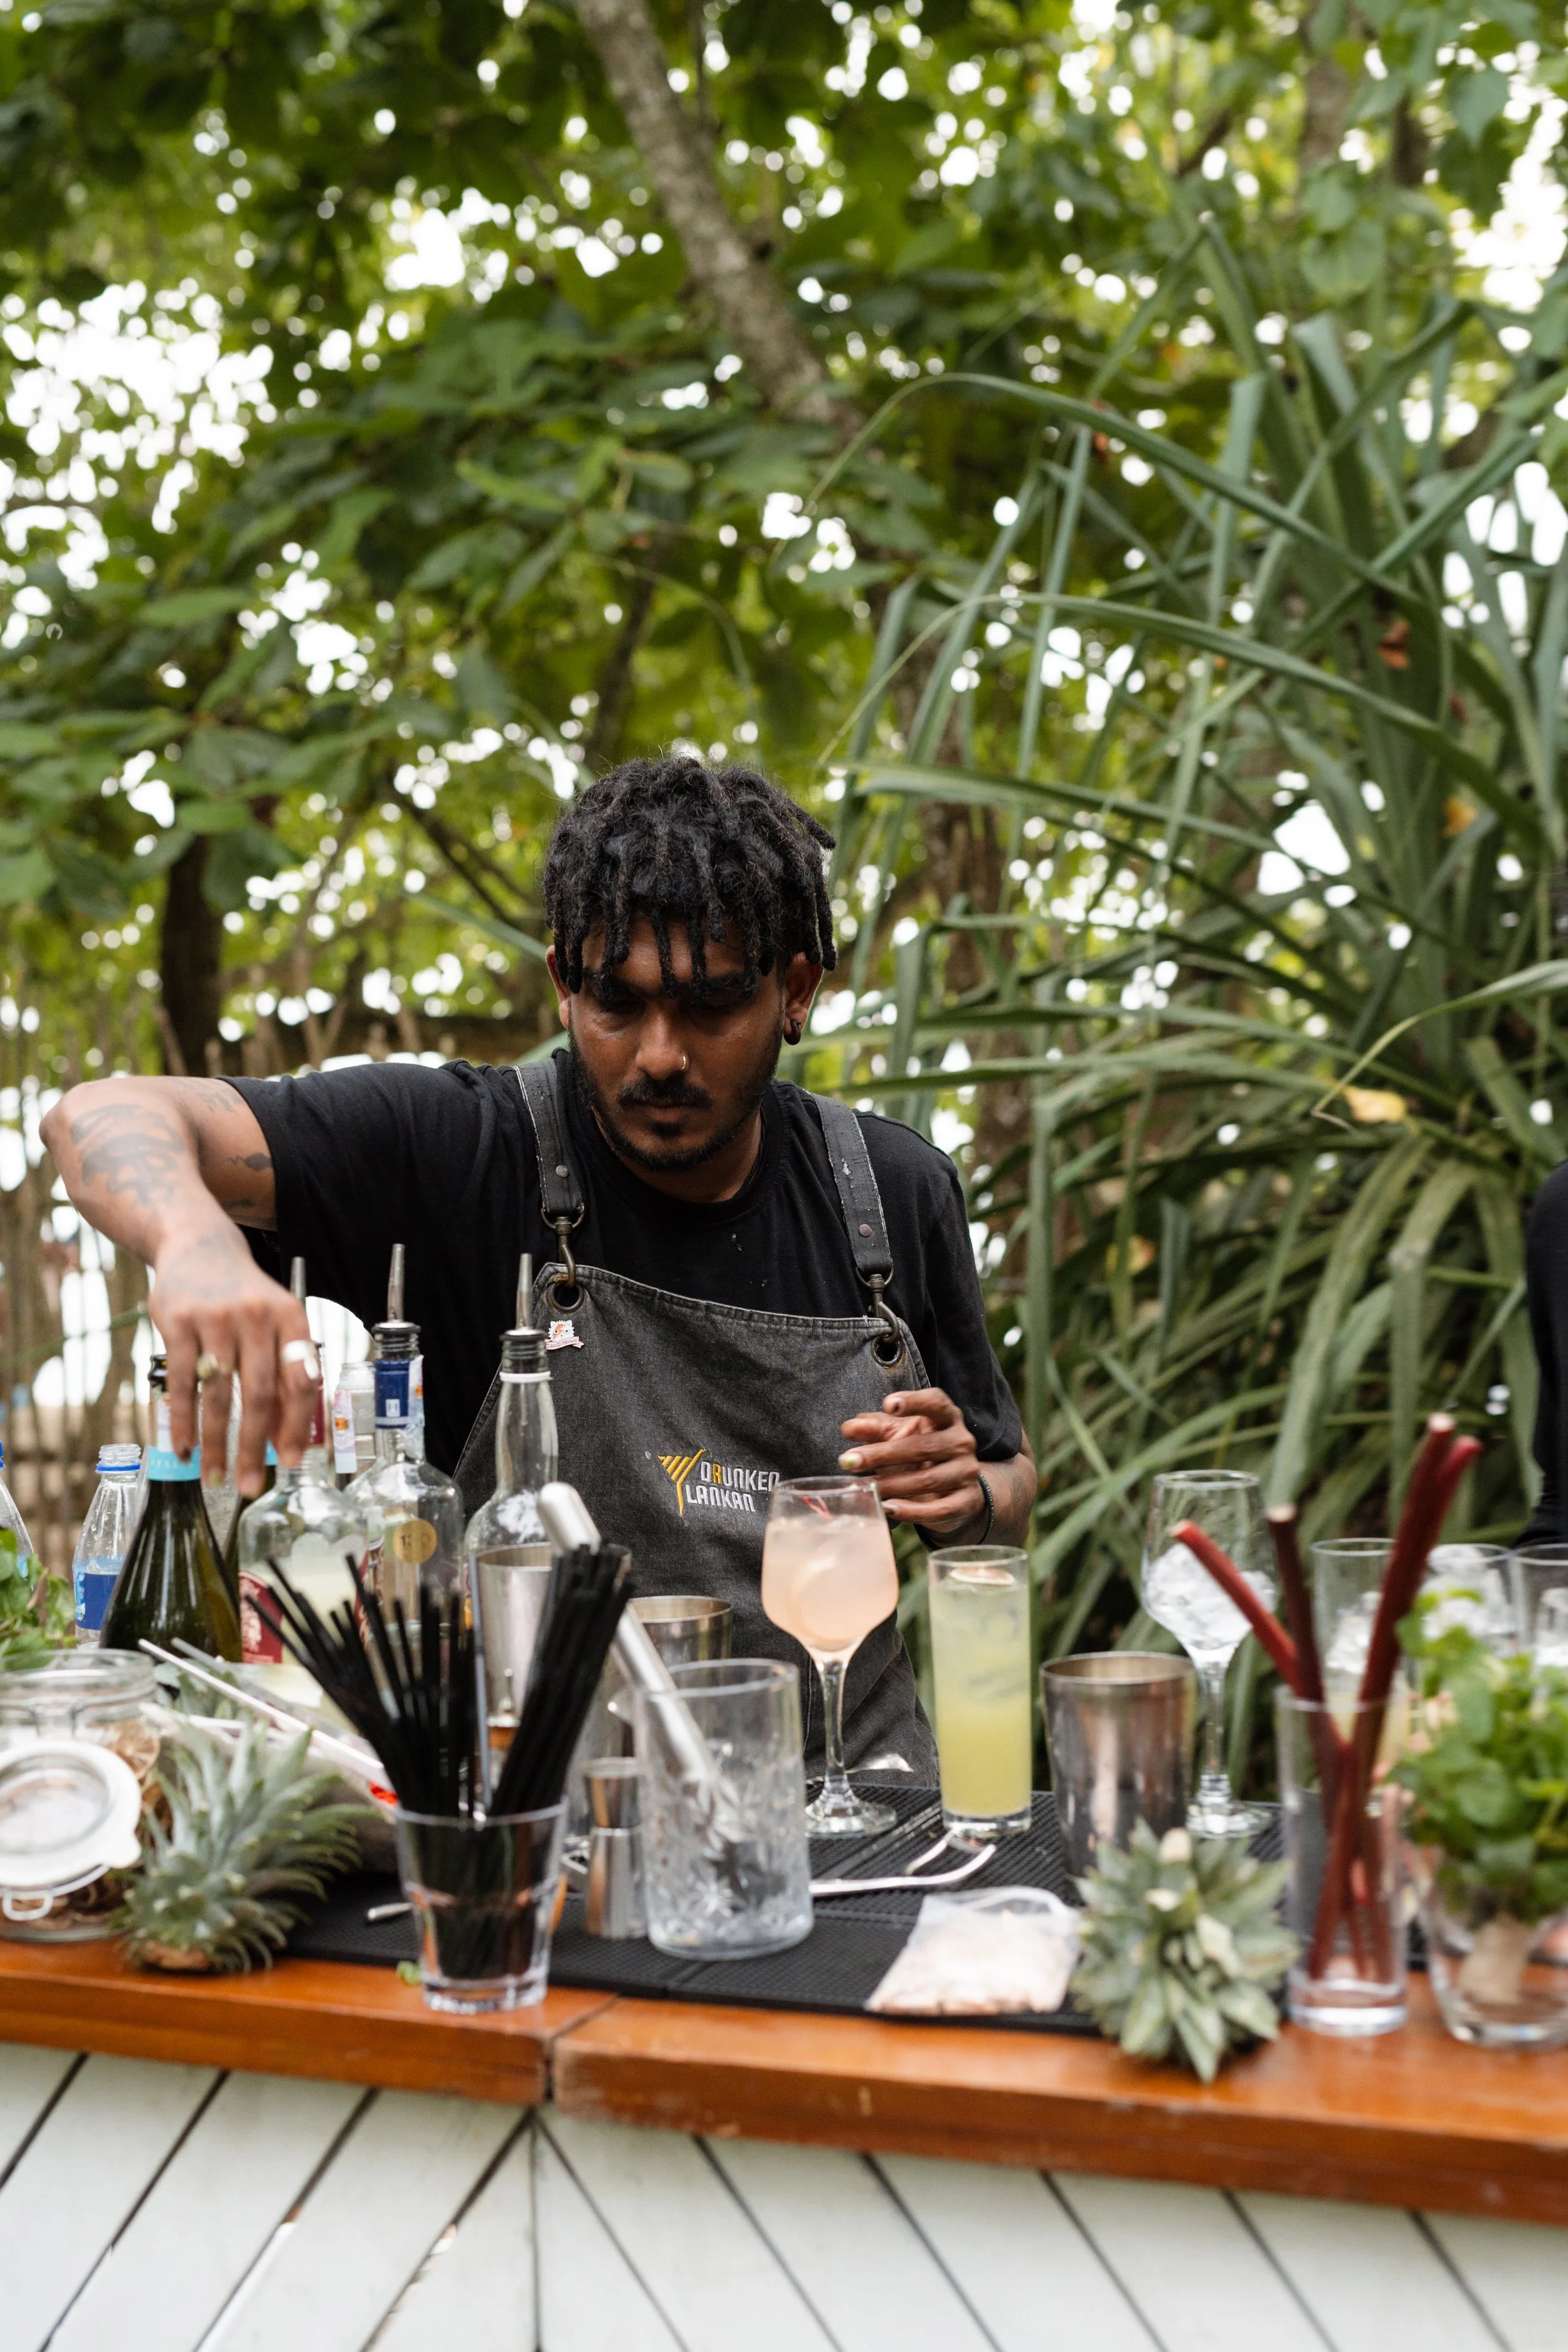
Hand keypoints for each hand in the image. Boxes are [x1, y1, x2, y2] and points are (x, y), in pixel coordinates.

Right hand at [151, 1215, 316, 1493]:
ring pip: (218, 1395)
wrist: (197, 1244)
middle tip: (251, 1485)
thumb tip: (288, 1436)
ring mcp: (215, 1319)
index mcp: (291, 1318)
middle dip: (256, 1446)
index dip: (298, 1425)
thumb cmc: (244, 1296)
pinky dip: (182, 1421)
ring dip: (216, 1443)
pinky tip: (182, 1449)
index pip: (301, 1381)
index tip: (293, 1462)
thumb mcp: (275, 1320)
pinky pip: (182, 1383)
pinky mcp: (177, 1322)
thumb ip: (284, 1369)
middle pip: (260, 1394)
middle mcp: (256, 1317)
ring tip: (215, 1476)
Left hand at [838, 1387, 986, 1535]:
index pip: (936, 1403)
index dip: (914, 1401)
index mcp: (946, 1418)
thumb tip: (849, 1428)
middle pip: (923, 1446)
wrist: (954, 1487)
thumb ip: (874, 1429)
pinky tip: (888, 1508)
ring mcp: (966, 1472)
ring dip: (892, 1485)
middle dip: (883, 1454)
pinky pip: (940, 1509)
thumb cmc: (920, 1452)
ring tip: (865, 1487)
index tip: (888, 1405)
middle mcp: (961, 1441)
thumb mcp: (898, 1435)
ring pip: (929, 1479)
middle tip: (849, 1460)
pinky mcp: (966, 1501)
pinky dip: (913, 1511)